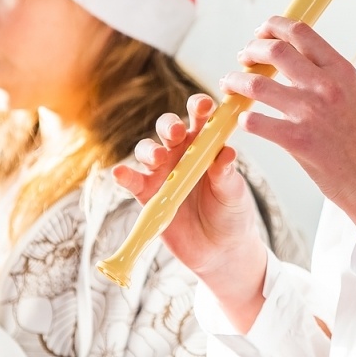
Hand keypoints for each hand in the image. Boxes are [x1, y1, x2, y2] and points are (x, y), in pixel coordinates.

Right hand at [114, 94, 269, 332]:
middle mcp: (181, 153)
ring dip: (149, 150)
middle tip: (176, 133)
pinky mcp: (148, 195)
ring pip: (147, 151)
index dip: (199, 107)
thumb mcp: (234, 193)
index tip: (202, 105)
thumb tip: (227, 152)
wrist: (221, 251)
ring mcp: (163, 173)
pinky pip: (132, 181)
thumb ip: (226, 174)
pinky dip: (124, 175)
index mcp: (205, 145)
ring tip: (158, 158)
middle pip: (168, 129)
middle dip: (169, 126)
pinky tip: (120, 173)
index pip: (200, 118)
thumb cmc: (232, 214)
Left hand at [222, 16, 355, 227]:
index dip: (274, 26)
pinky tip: (244, 120)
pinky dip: (244, 119)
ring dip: (236, 80)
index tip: (262, 31)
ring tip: (229, 83)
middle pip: (275, 50)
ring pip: (257, 84)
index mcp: (342, 71)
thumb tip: (296, 61)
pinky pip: (256, 122)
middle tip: (243, 56)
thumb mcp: (355, 96)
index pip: (301, 32)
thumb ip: (327, 77)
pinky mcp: (297, 141)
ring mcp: (310, 113)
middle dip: (252, 49)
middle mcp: (326, 86)